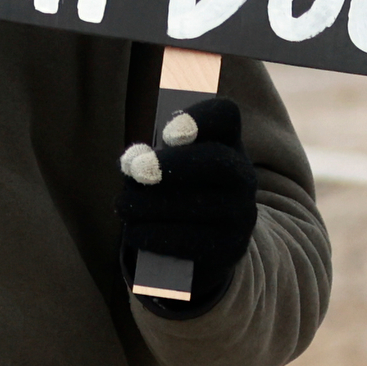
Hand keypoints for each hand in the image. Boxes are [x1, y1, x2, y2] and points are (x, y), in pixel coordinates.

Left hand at [117, 94, 259, 314]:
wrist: (205, 246)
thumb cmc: (177, 193)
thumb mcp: (168, 169)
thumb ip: (149, 158)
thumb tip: (132, 161)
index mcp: (226, 144)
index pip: (225, 116)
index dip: (198, 118)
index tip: (167, 132)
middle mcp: (243, 176)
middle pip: (217, 160)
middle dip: (171, 164)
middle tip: (135, 170)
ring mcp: (241, 214)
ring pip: (198, 203)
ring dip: (151, 204)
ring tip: (124, 205)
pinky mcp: (230, 248)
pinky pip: (191, 241)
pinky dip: (155, 235)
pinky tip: (135, 232)